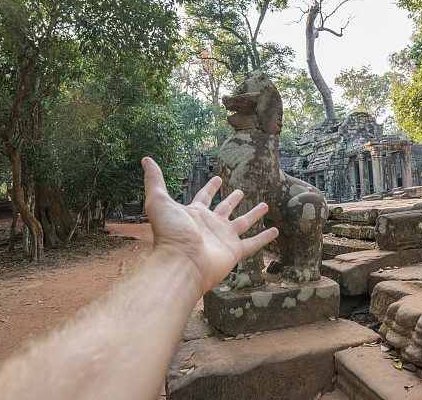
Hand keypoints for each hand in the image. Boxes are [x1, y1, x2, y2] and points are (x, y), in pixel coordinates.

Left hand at [142, 157, 277, 294]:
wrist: (181, 263)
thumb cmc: (169, 234)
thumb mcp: (158, 201)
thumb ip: (154, 180)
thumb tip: (146, 159)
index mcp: (195, 214)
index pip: (204, 197)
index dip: (210, 187)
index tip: (218, 178)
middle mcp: (210, 225)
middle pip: (224, 209)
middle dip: (232, 199)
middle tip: (241, 191)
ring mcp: (223, 239)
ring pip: (242, 223)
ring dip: (253, 214)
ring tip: (265, 205)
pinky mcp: (234, 251)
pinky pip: (253, 243)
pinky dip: (264, 238)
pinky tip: (275, 231)